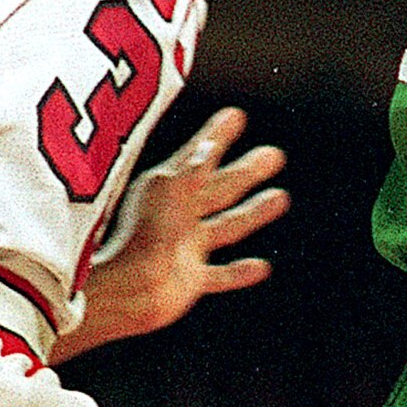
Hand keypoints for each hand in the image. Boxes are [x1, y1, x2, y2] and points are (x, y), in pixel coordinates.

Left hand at [52, 108, 288, 357]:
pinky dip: (240, 272)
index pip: (199, 155)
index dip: (217, 135)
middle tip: (274, 154)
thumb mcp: (163, 196)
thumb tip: (207, 146)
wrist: (125, 292)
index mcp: (169, 191)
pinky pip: (221, 275)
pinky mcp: (190, 280)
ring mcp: (186, 249)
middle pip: (220, 188)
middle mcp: (179, 218)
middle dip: (247, 172)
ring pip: (227, 226)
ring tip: (280, 197)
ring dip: (254, 213)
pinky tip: (261, 267)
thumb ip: (187, 173)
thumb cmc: (138, 240)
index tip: (236, 114)